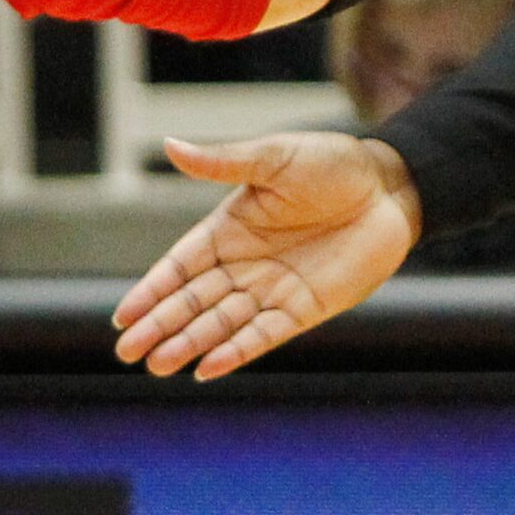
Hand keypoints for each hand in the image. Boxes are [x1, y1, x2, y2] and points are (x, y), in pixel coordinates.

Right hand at [114, 134, 421, 378]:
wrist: (391, 187)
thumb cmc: (332, 164)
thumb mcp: (273, 159)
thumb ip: (223, 162)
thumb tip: (169, 145)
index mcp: (229, 229)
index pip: (180, 266)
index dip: (152, 290)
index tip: (123, 316)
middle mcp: (244, 264)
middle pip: (193, 302)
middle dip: (160, 326)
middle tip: (126, 352)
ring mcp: (272, 289)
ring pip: (221, 324)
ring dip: (190, 344)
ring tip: (157, 365)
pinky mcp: (303, 309)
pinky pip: (262, 335)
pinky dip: (235, 352)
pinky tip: (206, 369)